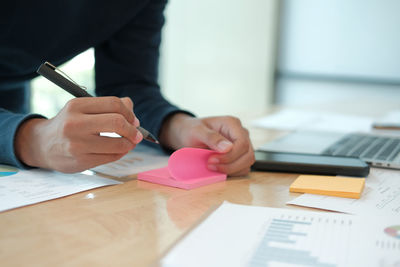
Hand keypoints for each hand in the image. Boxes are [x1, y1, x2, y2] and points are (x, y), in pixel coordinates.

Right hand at [15, 97, 141, 172]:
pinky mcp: (81, 161)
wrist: (43, 145)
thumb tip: (131, 106)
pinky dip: (121, 153)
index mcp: (76, 106)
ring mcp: (77, 144)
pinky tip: (119, 150)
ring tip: (130, 142)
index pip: (113, 104)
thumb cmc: (69, 125)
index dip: (129, 112)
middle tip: (137, 134)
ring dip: (129, 144)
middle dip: (133, 129)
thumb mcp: (82, 109)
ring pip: (118, 143)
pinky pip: (111, 157)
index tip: (134, 120)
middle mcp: (75, 124)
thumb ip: (107, 106)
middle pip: (117, 122)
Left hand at [159, 113, 254, 175]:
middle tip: (210, 165)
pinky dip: (232, 172)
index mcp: (232, 124)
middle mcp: (241, 134)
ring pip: (247, 163)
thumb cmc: (192, 129)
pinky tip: (218, 168)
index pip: (242, 143)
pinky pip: (242, 168)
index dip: (230, 156)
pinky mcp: (239, 156)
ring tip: (212, 167)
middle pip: (248, 155)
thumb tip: (228, 148)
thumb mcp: (197, 131)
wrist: (188, 134)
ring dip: (231, 170)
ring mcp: (241, 146)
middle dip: (230, 165)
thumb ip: (211, 137)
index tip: (212, 160)